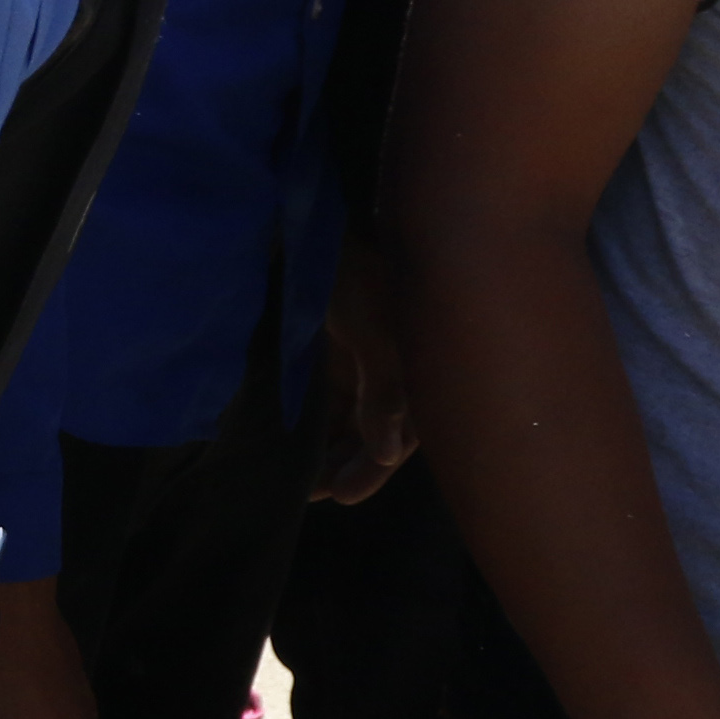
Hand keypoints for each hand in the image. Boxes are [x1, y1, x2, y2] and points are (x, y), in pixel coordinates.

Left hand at [310, 244, 415, 505]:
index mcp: (416, 376)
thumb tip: (386, 451)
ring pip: (355, 417)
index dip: (370, 471)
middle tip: (312, 493)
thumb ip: (383, 396)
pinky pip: (338, 393)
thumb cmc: (369, 277)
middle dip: (348, 465)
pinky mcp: (348, 346)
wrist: (348, 221)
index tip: (339, 497)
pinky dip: (324, 416)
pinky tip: (302, 439)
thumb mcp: (378, 340)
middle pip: (376, 435)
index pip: (398, 440)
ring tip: (303, 477)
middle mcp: (399, 374)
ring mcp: (372, 360)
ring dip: (334, 446)